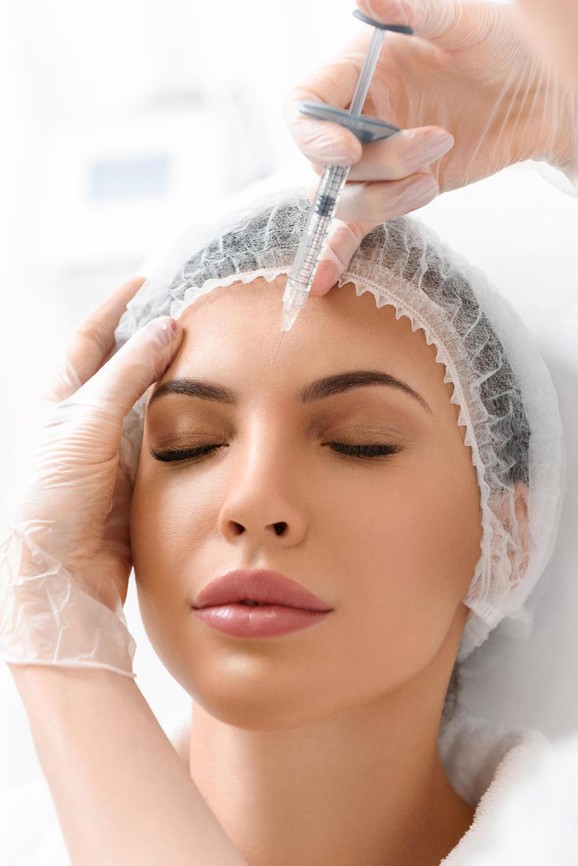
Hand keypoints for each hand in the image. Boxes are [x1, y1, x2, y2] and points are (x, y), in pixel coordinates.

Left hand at [0, 277, 182, 676]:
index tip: (150, 280)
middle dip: (155, 338)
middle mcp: (84, 416)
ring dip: (174, 378)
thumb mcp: (85, 423)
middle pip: (124, 364)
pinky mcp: (135, 474)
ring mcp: (110, 446)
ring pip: (148, 399)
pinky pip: (164, 435)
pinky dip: (185, 418)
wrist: (62, 569)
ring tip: (209, 353)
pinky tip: (209, 407)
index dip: (118, 306)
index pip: (92, 336)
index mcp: (59, 396)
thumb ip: (126, 374)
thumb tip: (164, 329)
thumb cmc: (53, 494)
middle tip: (193, 314)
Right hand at [287, 0, 577, 293]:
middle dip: (379, 165)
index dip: (314, 135)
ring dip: (388, 199)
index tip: (350, 151)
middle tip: (438, 143)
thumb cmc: (503, 46)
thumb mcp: (462, 20)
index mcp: (358, 69)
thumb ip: (414, 7)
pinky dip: (337, 254)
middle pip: (327, 161)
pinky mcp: (395, 193)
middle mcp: (358, 117)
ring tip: (436, 177)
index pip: (305, 105)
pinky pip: (355, 230)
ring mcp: (376, 160)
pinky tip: (320, 283)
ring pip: (349, 198)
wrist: (541, 96)